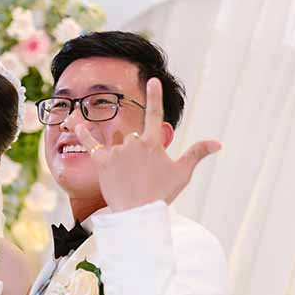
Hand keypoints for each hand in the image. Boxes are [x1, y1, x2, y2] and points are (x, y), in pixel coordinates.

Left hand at [74, 78, 219, 211]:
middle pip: (133, 136)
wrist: (138, 214)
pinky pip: (91, 144)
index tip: (152, 80)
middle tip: (140, 174)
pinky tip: (76, 125)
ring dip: (116, 148)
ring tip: (116, 162)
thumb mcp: (182, 173)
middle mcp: (134, 142)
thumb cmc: (161, 195)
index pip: (155, 114)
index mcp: (153, 143)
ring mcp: (117, 152)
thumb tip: (218, 143)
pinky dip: (83, 134)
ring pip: (116, 142)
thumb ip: (197, 153)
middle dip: (136, 150)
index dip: (154, 96)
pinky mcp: (101, 162)